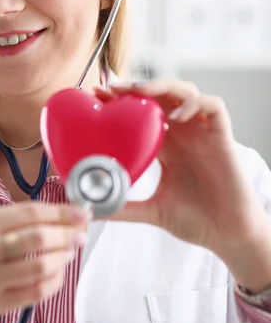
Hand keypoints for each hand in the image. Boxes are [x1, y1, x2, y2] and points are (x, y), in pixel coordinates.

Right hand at [0, 202, 87, 322]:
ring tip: (69, 252)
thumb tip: (57, 216)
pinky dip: (54, 282)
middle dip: (68, 234)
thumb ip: (11, 219)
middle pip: (39, 238)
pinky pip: (35, 293)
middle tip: (80, 234)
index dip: (61, 213)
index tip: (81, 213)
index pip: (30, 214)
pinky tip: (58, 273)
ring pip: (41, 267)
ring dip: (64, 257)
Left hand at [94, 79, 267, 257]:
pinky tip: (177, 116)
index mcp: (167, 147)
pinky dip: (195, 103)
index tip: (99, 97)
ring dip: (164, 86)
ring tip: (142, 92)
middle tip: (115, 90)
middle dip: (138, 88)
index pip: (143, 114)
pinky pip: (214, 106)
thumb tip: (94, 210)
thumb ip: (125, 208)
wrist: (228, 236)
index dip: (122, 102)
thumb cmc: (197, 221)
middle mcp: (184, 135)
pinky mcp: (223, 137)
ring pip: (186, 91)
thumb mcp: (153, 211)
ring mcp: (203, 134)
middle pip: (161, 95)